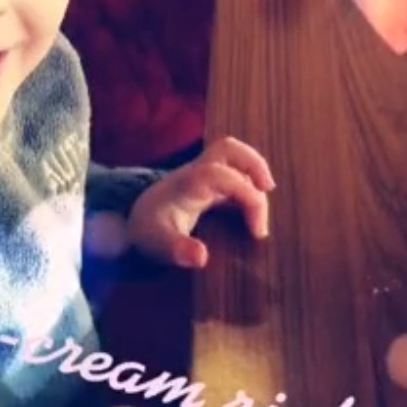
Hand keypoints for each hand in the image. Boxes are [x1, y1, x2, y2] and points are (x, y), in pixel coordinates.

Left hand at [126, 136, 274, 267]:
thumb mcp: (159, 244)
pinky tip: (255, 208)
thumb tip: (201, 257)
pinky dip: (249, 182)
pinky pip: (233, 169)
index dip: (245, 196)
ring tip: (265, 199)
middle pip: (229, 148)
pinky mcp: (210, 180)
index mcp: (187, 184)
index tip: (258, 232)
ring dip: (254, 170)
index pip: (220, 174)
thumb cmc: (150, 230)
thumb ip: (178, 250)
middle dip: (254, 164)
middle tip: (268, 190)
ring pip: (233, 154)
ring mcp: (204, 173)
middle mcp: (197, 172)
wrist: (137, 219)